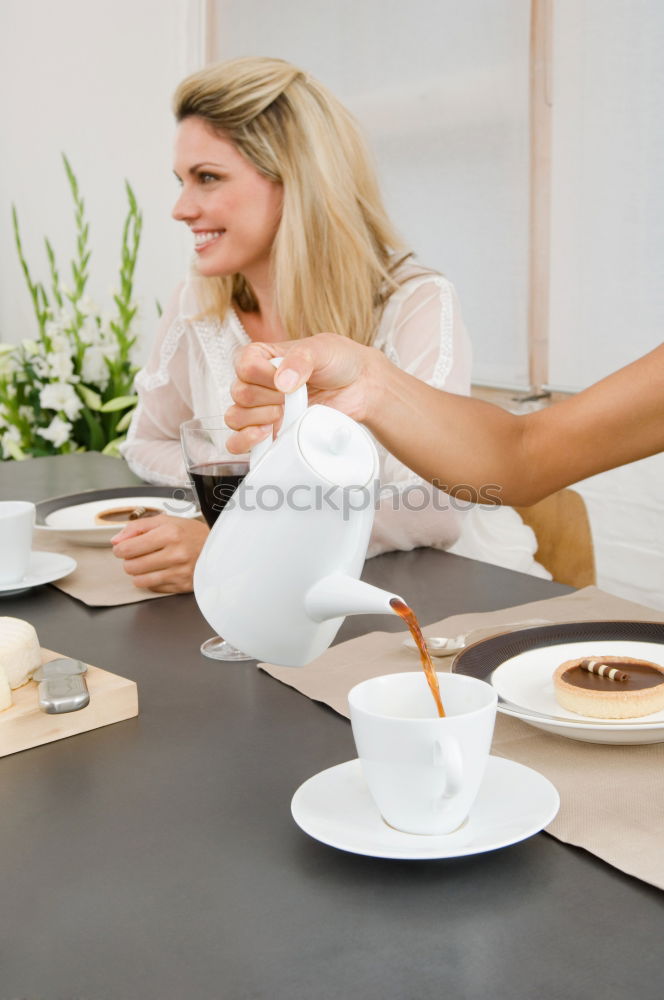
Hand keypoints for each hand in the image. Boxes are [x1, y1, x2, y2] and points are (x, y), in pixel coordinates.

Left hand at [111, 514, 208, 592]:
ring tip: (147, 564)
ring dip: (138, 573)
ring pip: (139, 580)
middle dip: (129, 561)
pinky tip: (160, 570)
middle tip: (137, 555)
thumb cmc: (190, 533)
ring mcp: (180, 572)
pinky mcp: (182, 586)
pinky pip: (153, 588)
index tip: (123, 548)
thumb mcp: (165, 521)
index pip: (127, 548)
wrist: (218, 548)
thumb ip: (137, 527)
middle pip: (131, 566)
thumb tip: (116, 541)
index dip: (120, 549)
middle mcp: (175, 554)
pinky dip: (152, 580)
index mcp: (170, 534)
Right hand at [225, 333, 382, 453]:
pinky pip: (238, 442)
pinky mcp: (269, 432)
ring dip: (259, 418)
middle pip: (240, 394)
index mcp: (261, 356)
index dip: (264, 374)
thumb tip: (282, 382)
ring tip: (284, 413)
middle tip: (292, 395)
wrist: (359, 386)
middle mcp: (256, 383)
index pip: (243, 365)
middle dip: (268, 398)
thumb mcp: (320, 349)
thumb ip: (300, 360)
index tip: (285, 377)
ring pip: (235, 418)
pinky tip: (266, 434)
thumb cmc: (338, 362)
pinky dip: (246, 441)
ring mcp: (260, 409)